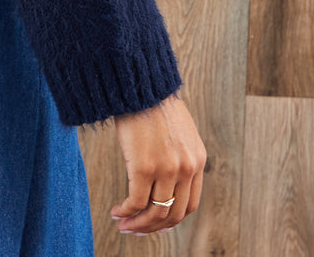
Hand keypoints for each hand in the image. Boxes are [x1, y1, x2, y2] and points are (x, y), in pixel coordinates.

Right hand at [110, 93, 205, 234]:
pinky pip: (136, 202)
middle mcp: (186, 168)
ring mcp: (166, 169)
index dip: (171, 219)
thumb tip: (165, 178)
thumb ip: (178, 154)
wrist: (141, 81)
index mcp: (197, 161)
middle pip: (173, 214)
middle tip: (136, 230)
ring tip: (123, 225)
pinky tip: (116, 212)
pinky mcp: (144, 166)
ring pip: (154, 212)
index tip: (156, 223)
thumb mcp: (178, 130)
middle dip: (153, 227)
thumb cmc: (153, 102)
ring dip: (138, 224)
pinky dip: (126, 212)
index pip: (189, 204)